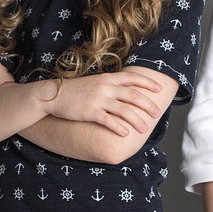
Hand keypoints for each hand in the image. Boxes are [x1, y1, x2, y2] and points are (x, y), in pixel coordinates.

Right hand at [47, 70, 163, 136]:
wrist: (53, 94)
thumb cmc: (76, 90)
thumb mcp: (95, 82)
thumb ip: (110, 84)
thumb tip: (126, 90)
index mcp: (107, 78)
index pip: (132, 77)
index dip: (147, 82)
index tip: (159, 88)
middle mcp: (105, 87)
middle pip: (132, 94)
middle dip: (147, 104)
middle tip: (156, 113)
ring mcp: (98, 99)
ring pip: (123, 110)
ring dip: (136, 120)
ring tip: (144, 129)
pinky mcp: (90, 111)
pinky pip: (108, 120)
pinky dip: (118, 127)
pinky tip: (126, 134)